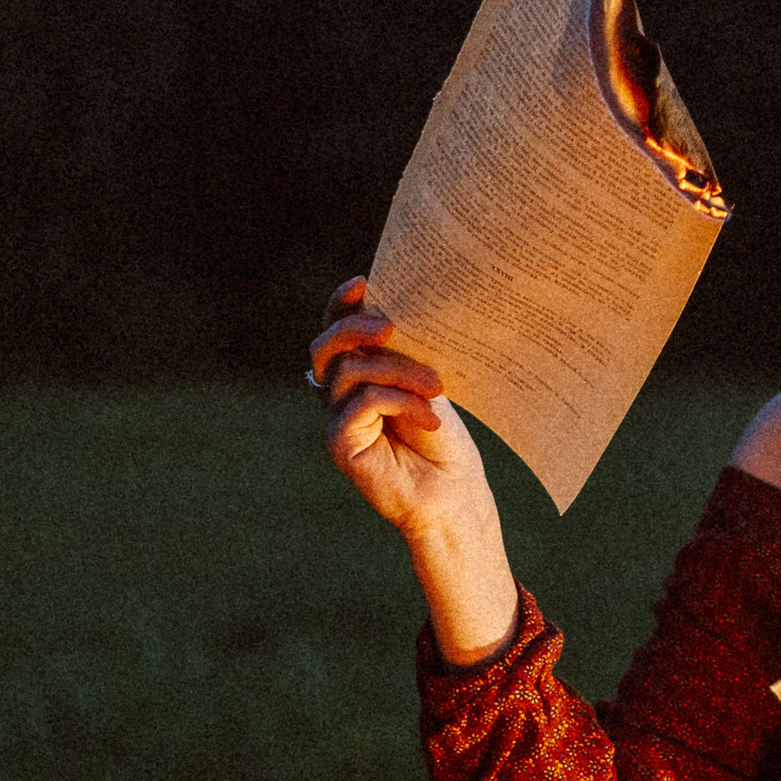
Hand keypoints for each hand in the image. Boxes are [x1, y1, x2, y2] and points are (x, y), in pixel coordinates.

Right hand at [307, 278, 518, 663]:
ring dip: (399, 371)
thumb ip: (405, 353)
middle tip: (392, 327)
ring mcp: (335, 421)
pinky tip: (431, 420)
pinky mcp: (340, 445)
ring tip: (437, 388)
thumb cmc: (445, 444)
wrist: (454, 499)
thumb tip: (397, 307)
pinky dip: (401, 402)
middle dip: (357, 327)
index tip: (365, 281)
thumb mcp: (427, 385)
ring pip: (351, 370)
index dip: (342, 303)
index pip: (334, 329)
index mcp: (356, 377)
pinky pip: (363, 402)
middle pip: (326, 346)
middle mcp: (337, 397)